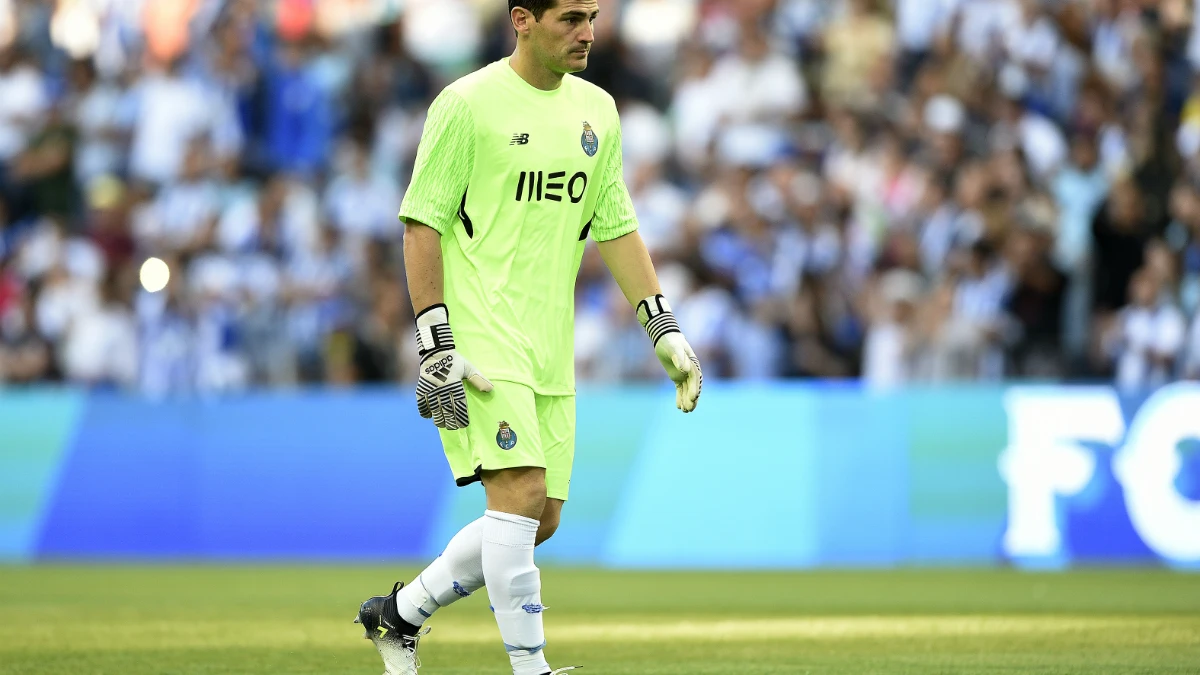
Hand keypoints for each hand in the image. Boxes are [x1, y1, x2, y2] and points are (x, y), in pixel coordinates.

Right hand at [414, 304, 492, 429]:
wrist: (435, 351)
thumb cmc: (454, 360)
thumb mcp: (468, 367)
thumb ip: (478, 379)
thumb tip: (491, 389)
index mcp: (455, 385)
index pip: (459, 405)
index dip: (461, 417)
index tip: (464, 424)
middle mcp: (442, 389)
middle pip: (446, 410)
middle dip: (450, 421)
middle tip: (454, 427)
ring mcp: (431, 390)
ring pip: (434, 410)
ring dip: (438, 419)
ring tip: (442, 424)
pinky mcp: (421, 388)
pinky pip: (422, 403)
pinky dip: (424, 411)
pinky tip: (428, 415)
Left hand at [636, 295, 701, 412]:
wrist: (666, 338)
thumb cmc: (671, 342)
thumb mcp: (674, 348)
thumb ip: (679, 358)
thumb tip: (684, 369)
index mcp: (693, 364)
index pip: (695, 379)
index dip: (695, 389)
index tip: (693, 398)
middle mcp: (691, 371)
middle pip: (693, 387)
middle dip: (691, 398)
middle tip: (689, 409)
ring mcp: (684, 375)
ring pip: (687, 390)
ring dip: (687, 401)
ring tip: (685, 412)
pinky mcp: (677, 377)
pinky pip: (680, 390)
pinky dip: (680, 398)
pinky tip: (678, 407)